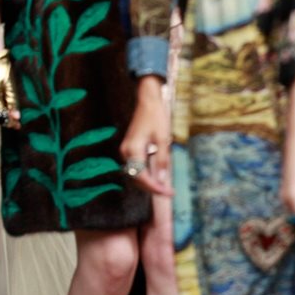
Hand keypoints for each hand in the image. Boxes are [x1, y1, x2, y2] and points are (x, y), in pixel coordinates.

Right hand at [120, 76, 172, 196]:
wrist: (147, 102)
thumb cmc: (156, 118)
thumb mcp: (163, 139)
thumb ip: (162, 160)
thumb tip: (162, 180)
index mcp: (133, 150)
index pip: (142, 177)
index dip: (155, 187)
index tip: (169, 193)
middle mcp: (126, 152)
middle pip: (136, 178)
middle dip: (152, 187)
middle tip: (169, 192)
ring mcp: (125, 150)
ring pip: (134, 174)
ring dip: (148, 182)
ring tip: (164, 187)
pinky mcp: (128, 149)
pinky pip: (135, 167)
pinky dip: (145, 175)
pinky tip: (156, 177)